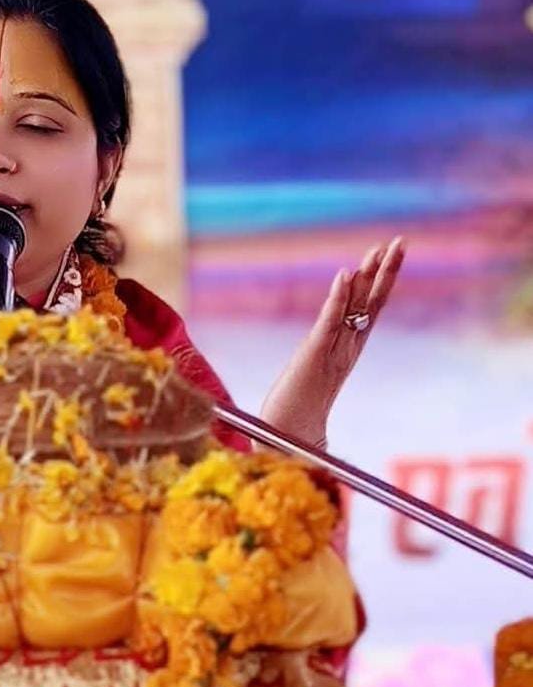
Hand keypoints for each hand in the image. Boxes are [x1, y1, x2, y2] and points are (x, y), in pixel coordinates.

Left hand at [259, 237, 405, 447]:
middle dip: (384, 272)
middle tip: (400, 242)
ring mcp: (330, 353)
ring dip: (368, 277)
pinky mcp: (313, 357)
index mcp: (343, 355)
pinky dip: (338, 298)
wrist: (285, 444)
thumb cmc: (295, 426)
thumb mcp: (308, 395)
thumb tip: (328, 395)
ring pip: (356, 308)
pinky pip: (329, 322)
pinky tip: (346, 275)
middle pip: (369, 304)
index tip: (386, 256)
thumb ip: (319, 384)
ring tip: (382, 248)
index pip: (365, 312)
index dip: (376, 283)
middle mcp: (342, 351)